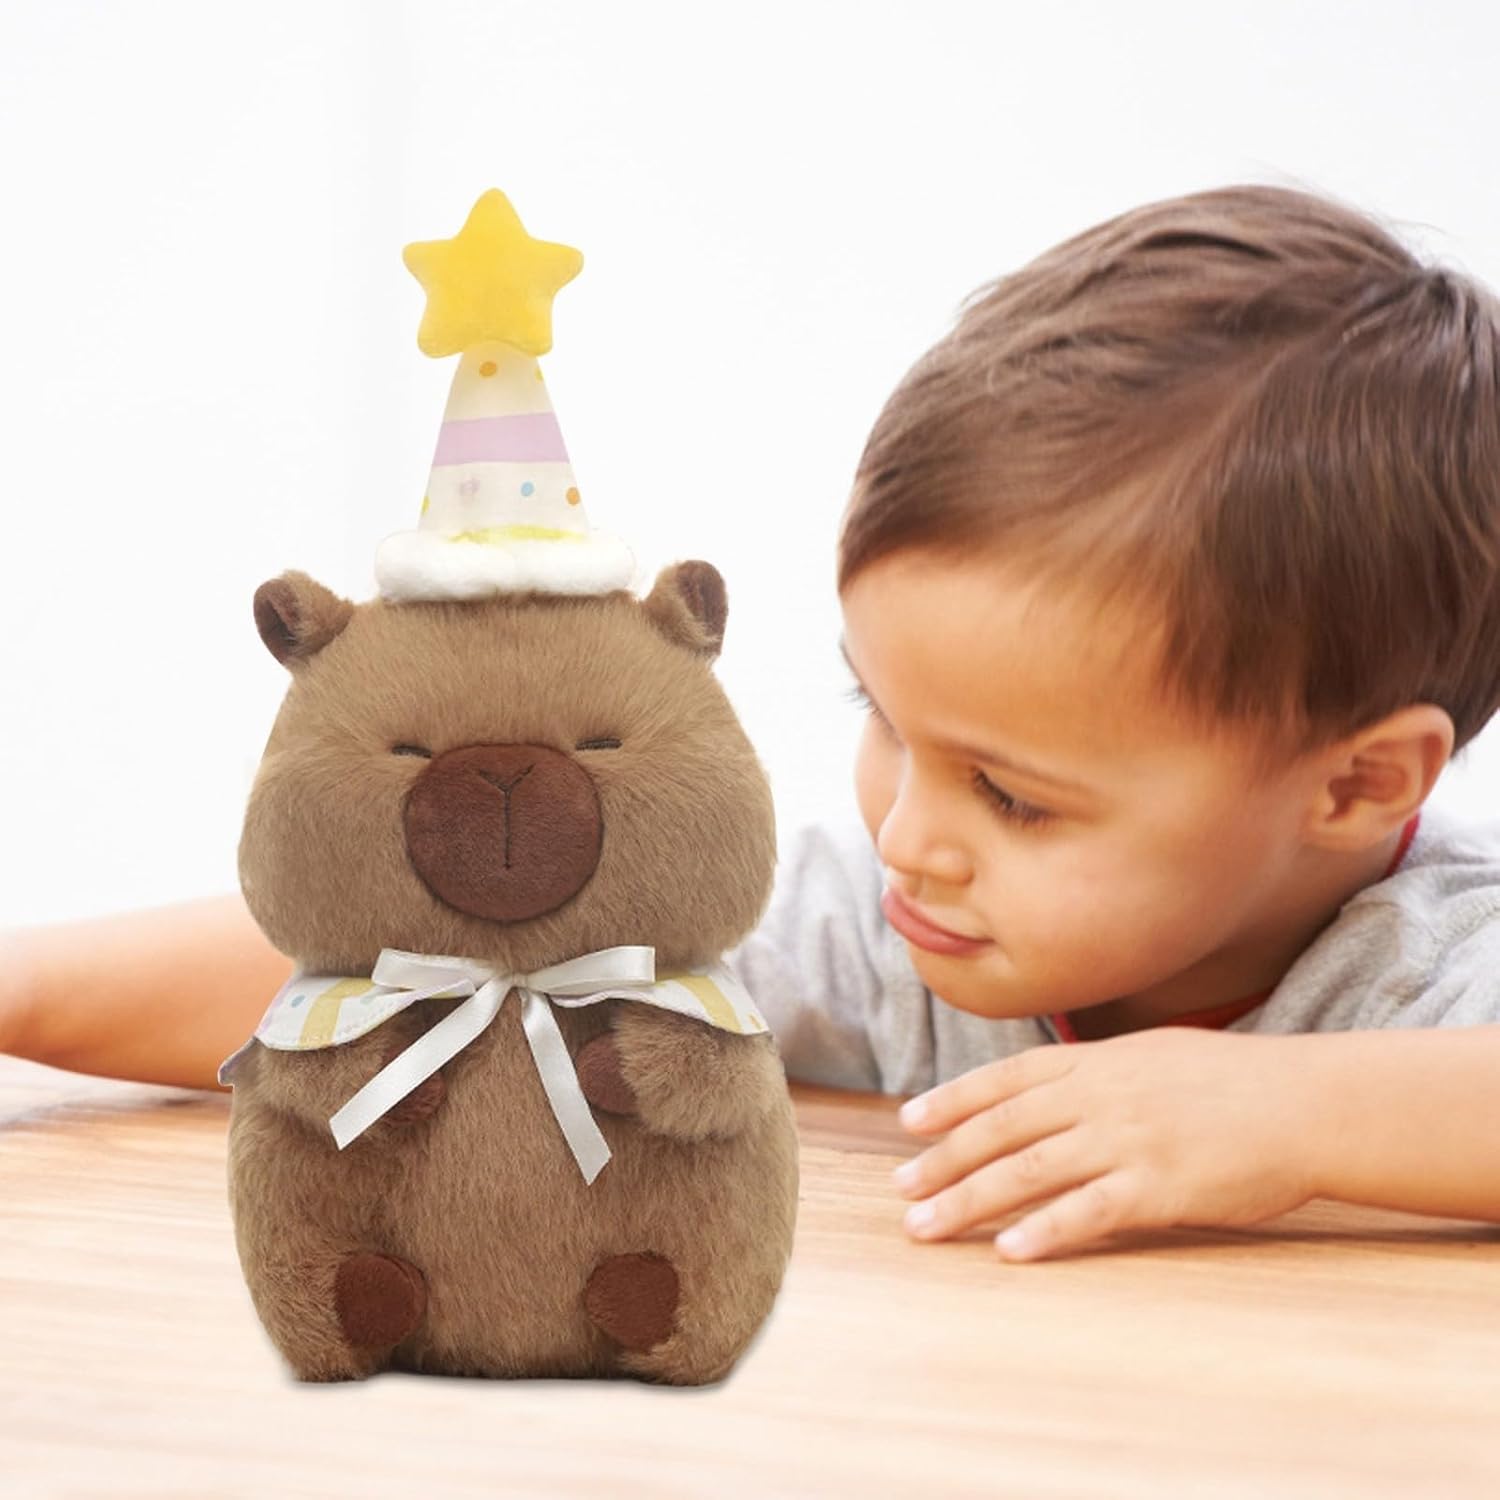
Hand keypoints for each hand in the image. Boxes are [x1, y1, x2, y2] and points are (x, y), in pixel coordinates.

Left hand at [892, 1028, 1321, 1261]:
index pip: (1006, 1078)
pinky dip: (1044, 1231)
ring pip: (1028, 1171)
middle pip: (1002, 1128)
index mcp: (1097, 1060)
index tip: (910, 1123)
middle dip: (944, 1159)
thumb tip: (1046, 1088)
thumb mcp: (1153, 1054)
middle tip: (900, 1188)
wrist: (1305, 1103)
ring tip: (926, 1226)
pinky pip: (1089, 1212)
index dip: (953, 1100)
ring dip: (969, 1200)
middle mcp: (1099, 1095)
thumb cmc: (1232, 1082)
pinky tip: (1009, 1251)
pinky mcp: (1159, 1187)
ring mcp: (1126, 1139)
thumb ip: (1096, 1070)